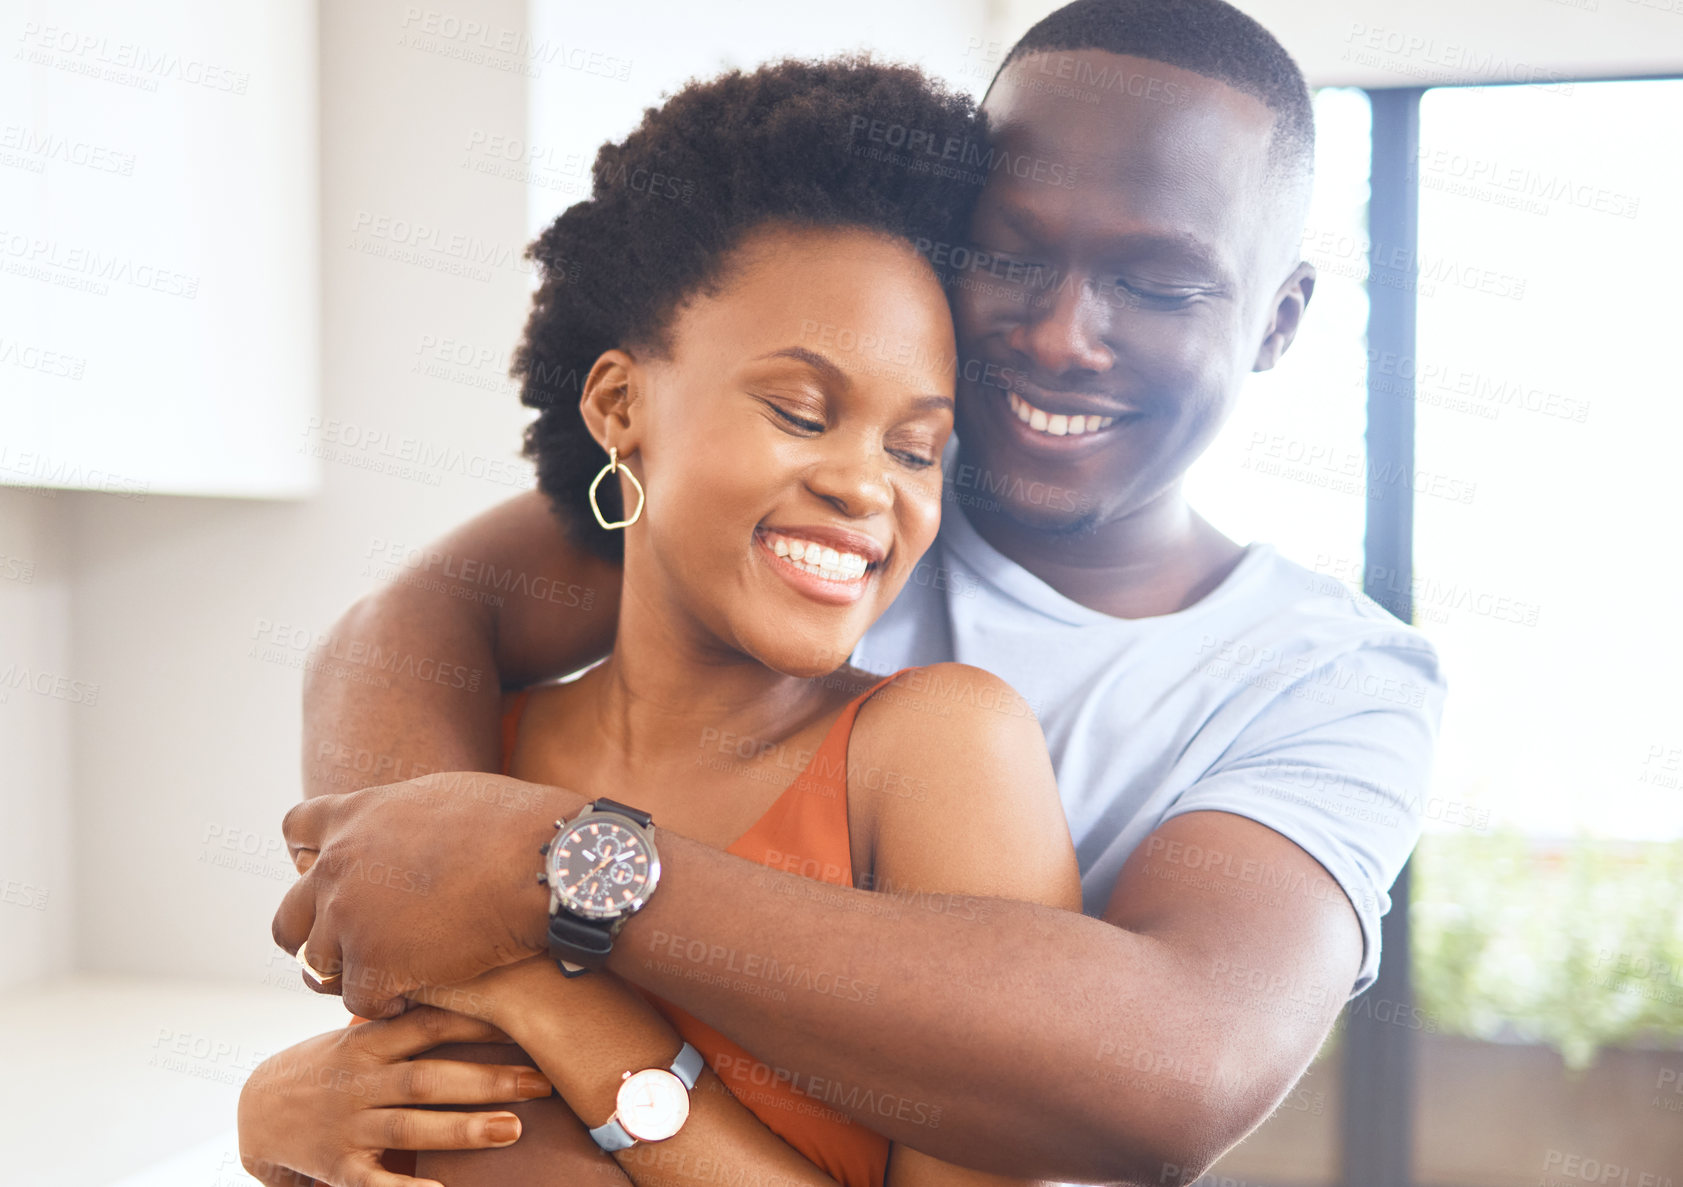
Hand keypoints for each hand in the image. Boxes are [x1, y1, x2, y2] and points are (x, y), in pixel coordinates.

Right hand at [236, 1007, 553, 1186]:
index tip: (523, 1022)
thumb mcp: (362, 1036)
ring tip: (512, 1129)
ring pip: (408, 1126)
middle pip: (427, 1078)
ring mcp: (347, 1125)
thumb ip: (411, 1024)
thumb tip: (487, 1003)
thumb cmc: (332, 1066)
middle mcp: (358, 1080)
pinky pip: (374, 1183)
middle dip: (486, 1080)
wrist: (257, 1110)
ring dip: (462, 1129)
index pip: (426, 1026)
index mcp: (368, 1042)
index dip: (474, 1023)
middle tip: (540, 1083)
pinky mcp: (338, 1168)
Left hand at [274, 771, 585, 1017]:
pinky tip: (421, 993)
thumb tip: (404, 826)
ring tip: (396, 974)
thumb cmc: (520, 825)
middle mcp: (336, 866)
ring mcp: (350, 918)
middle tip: (355, 946)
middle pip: (289, 915)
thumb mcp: (449, 796)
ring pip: (319, 965)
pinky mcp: (375, 966)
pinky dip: (387, 1003)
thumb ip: (406, 816)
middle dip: (315, 934)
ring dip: (354, 972)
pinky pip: (359, 1001)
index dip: (311, 858)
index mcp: (355, 816)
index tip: (339, 876)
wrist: (550, 864)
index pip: (296, 830)